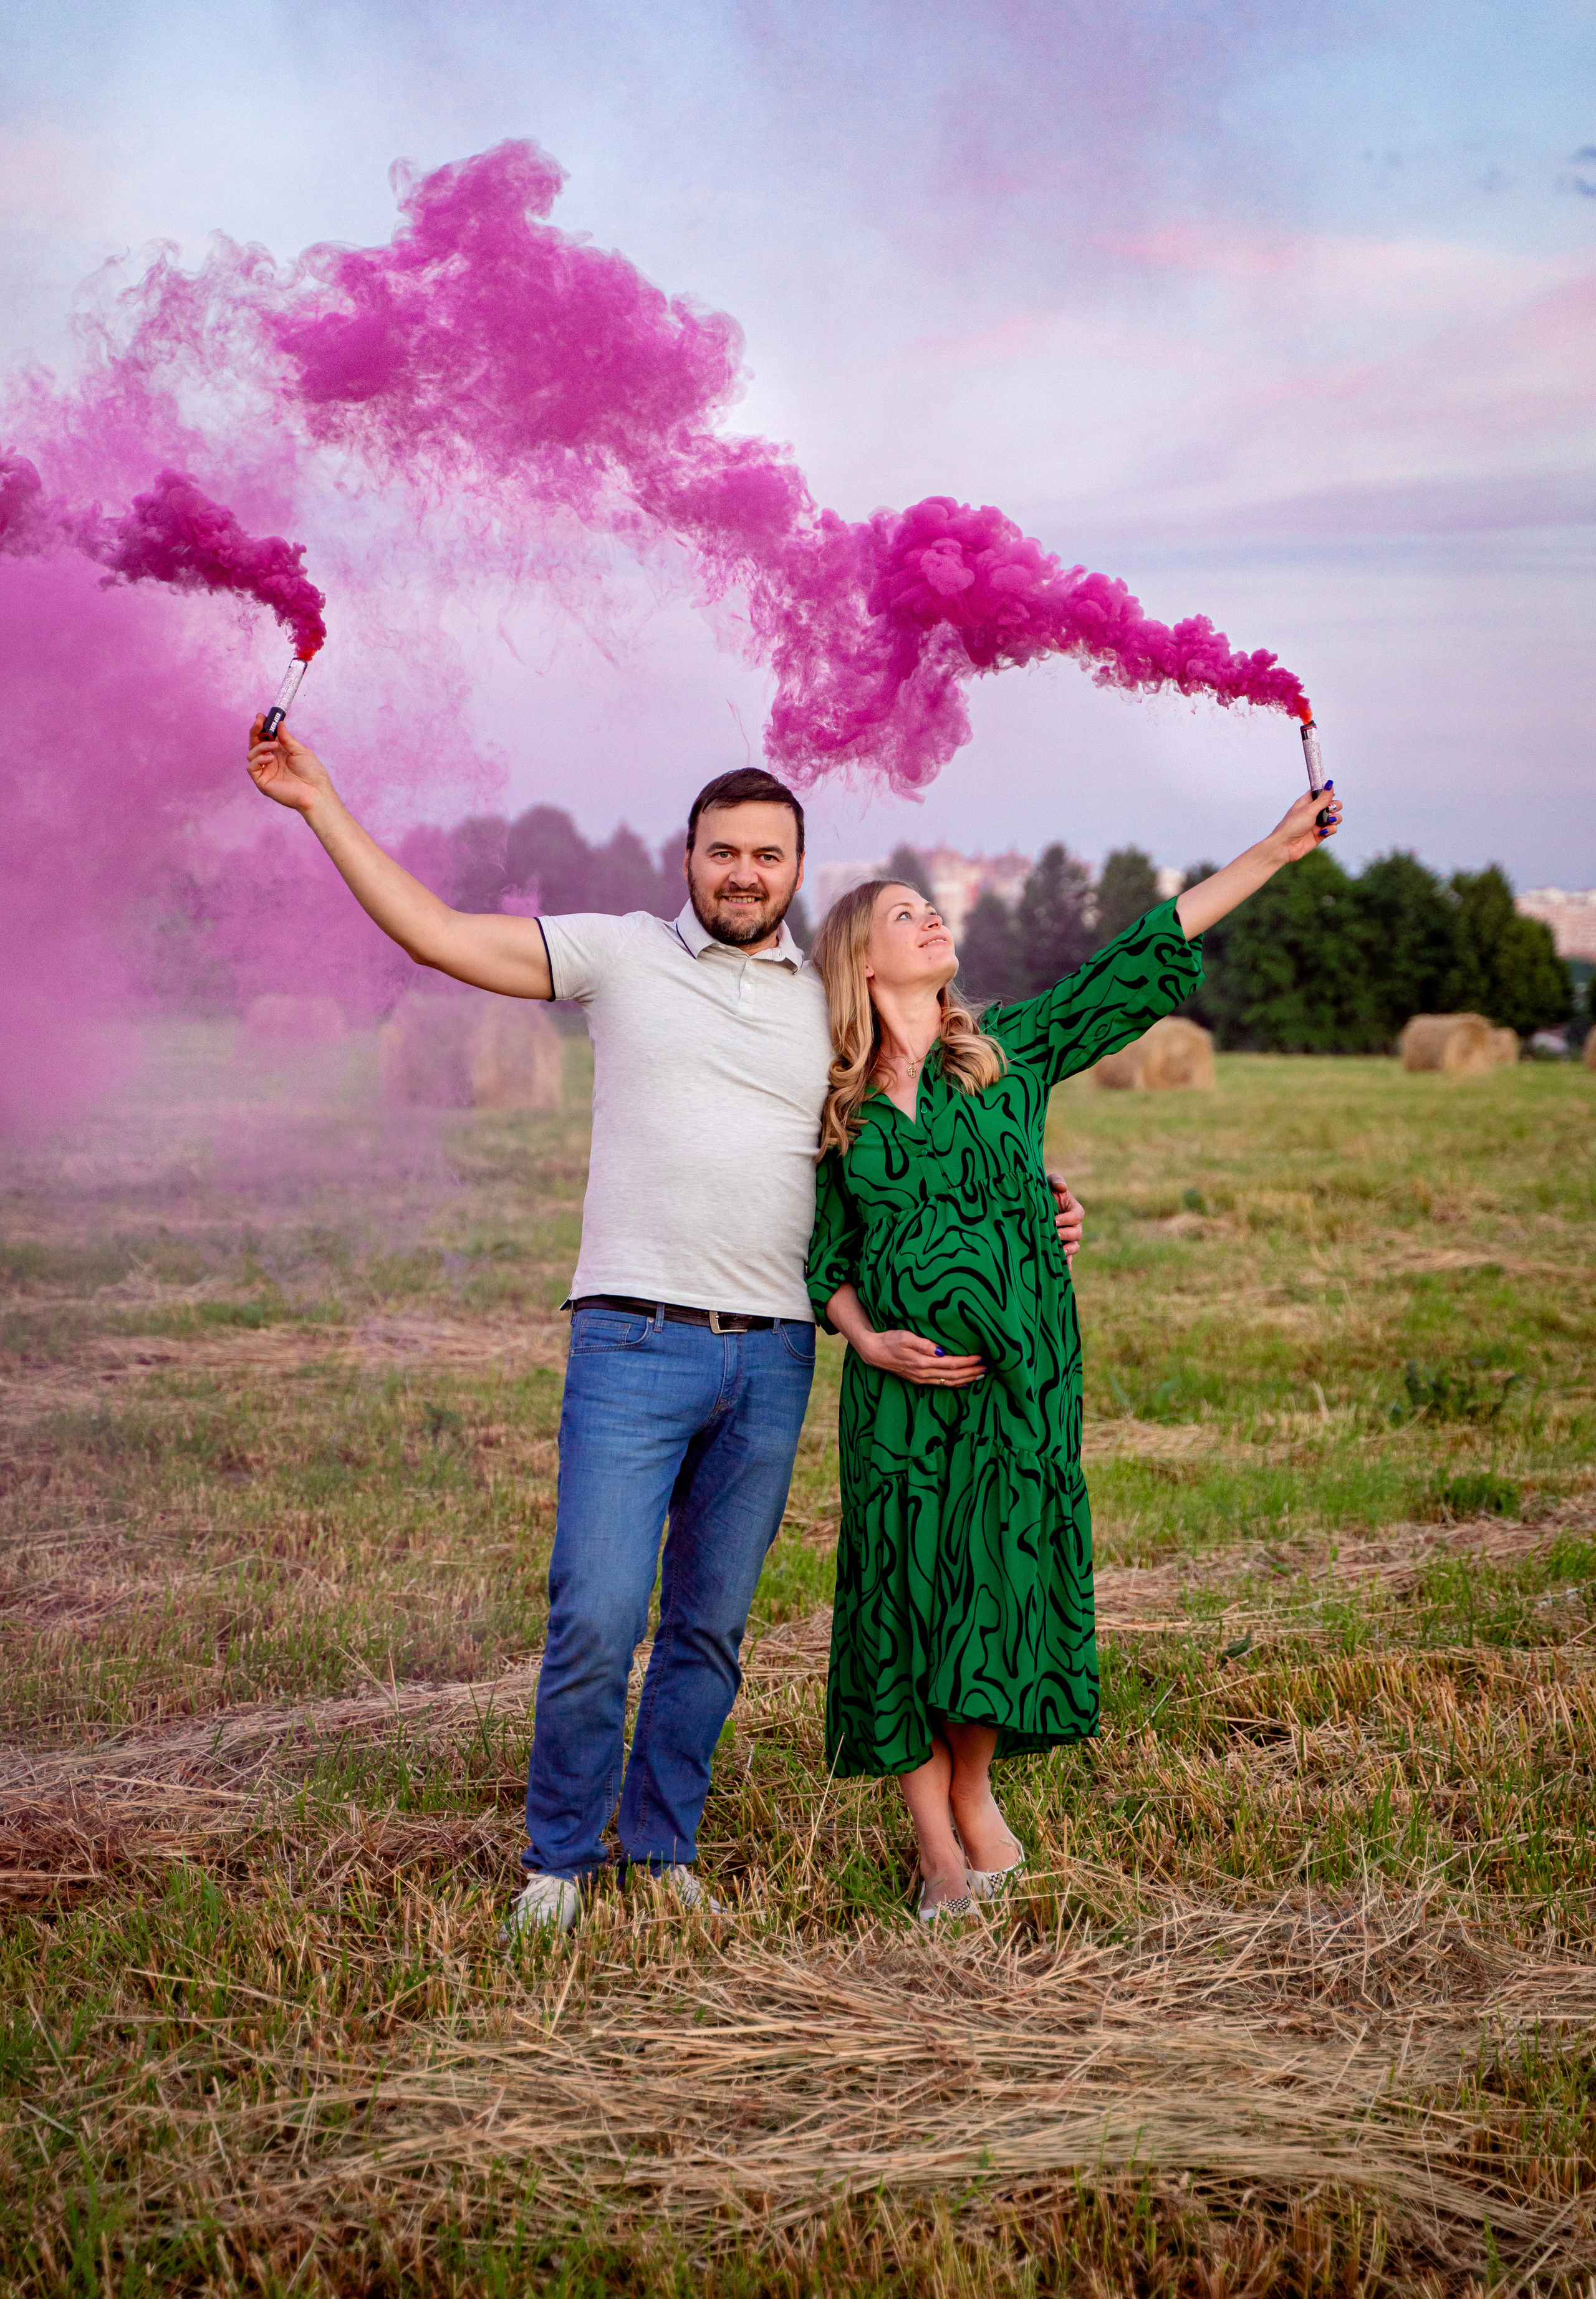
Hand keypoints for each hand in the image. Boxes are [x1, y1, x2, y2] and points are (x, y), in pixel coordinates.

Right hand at [247, 716, 334, 816]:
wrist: (316, 791)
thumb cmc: (312, 773)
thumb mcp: (300, 751)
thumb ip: (287, 739)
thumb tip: (279, 724)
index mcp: (280, 754)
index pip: (265, 738)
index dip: (262, 727)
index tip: (262, 716)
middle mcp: (271, 762)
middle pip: (255, 744)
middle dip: (255, 731)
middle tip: (259, 721)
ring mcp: (266, 772)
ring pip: (251, 754)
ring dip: (260, 746)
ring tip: (274, 745)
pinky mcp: (262, 782)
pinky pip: (251, 767)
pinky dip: (258, 759)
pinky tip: (270, 758)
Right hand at [858, 1330, 986, 1385]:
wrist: (873, 1352)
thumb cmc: (889, 1340)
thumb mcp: (905, 1337)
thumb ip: (923, 1344)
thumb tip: (941, 1351)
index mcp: (923, 1362)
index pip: (951, 1363)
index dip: (967, 1361)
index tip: (980, 1357)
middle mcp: (924, 1374)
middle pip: (954, 1375)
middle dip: (971, 1372)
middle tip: (986, 1368)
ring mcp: (921, 1379)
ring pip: (949, 1382)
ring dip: (966, 1379)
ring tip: (980, 1375)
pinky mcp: (918, 1379)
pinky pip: (941, 1384)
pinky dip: (955, 1384)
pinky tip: (963, 1383)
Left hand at [1047, 1171, 1083, 1262]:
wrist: (1033, 1206)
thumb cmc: (1043, 1191)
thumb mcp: (1048, 1182)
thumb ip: (1056, 1181)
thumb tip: (1062, 1187)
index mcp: (1074, 1210)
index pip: (1077, 1216)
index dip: (1067, 1219)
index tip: (1054, 1220)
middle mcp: (1075, 1226)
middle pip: (1077, 1233)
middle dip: (1066, 1235)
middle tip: (1054, 1234)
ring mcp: (1069, 1239)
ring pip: (1075, 1247)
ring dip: (1068, 1250)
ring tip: (1058, 1251)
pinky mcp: (1062, 1248)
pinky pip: (1068, 1258)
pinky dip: (1067, 1264)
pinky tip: (1064, 1270)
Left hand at [1268, 780, 1342, 865]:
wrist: (1285, 846)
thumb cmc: (1292, 825)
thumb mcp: (1309, 810)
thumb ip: (1322, 799)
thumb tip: (1330, 783)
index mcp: (1307, 802)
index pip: (1321, 792)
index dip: (1327, 792)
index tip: (1330, 794)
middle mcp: (1313, 811)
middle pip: (1332, 804)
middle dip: (1335, 806)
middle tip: (1330, 810)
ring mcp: (1318, 823)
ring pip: (1335, 817)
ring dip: (1335, 818)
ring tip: (1329, 821)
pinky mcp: (1320, 834)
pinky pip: (1332, 828)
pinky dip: (1330, 829)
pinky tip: (1322, 832)